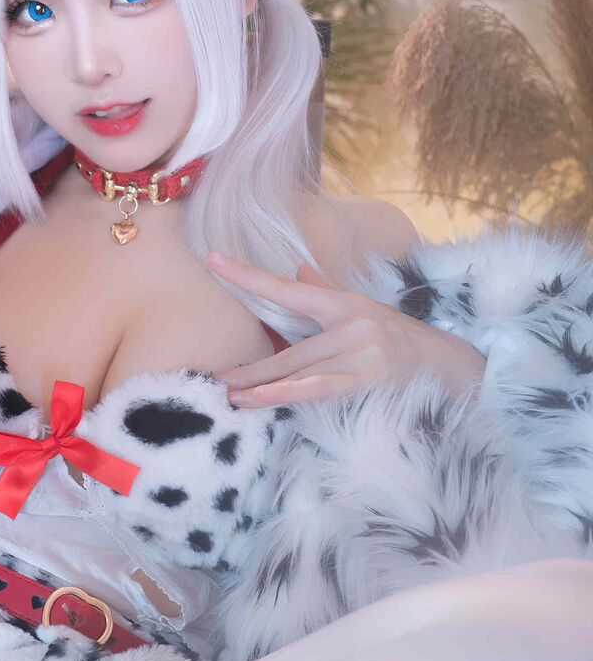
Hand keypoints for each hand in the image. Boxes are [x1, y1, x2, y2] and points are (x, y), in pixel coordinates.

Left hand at [205, 252, 487, 406]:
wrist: (449, 364)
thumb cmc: (399, 339)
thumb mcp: (363, 311)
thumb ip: (325, 292)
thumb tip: (297, 272)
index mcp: (344, 303)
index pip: (286, 289)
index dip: (248, 275)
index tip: (213, 260)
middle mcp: (350, 324)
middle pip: (289, 349)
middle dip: (251, 365)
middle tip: (218, 376)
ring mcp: (359, 353)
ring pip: (297, 372)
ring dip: (260, 386)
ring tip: (230, 395)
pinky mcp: (367, 380)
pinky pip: (316, 391)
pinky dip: (284, 396)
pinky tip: (258, 399)